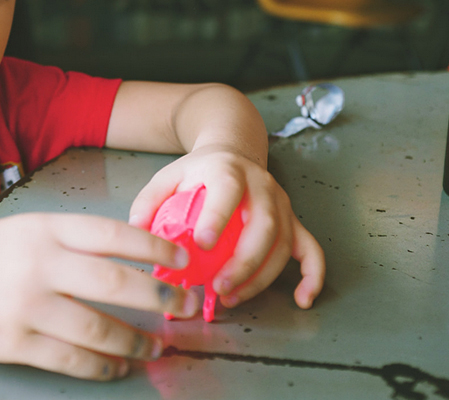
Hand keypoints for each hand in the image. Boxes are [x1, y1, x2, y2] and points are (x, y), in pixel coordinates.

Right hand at [0, 214, 198, 380]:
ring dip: (137, 342)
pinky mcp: (13, 342)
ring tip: (155, 346)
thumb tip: (132, 260)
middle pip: (117, 284)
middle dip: (162, 297)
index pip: (113, 235)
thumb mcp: (26, 229)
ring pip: (100, 329)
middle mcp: (38, 264)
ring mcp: (26, 306)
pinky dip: (102, 366)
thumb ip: (72, 241)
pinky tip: (116, 365)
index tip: (183, 259)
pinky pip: (71, 360)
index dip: (156, 247)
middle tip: (186, 306)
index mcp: (45, 229)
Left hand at [127, 145, 324, 310]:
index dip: (218, 216)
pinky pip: (310, 249)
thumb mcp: (169, 175)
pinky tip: (302, 299)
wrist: (233, 149)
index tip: (202, 243)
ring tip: (234, 297)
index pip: (228, 190)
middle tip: (219, 287)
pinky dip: (312, 275)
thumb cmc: (199, 170)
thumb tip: (135, 229)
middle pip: (263, 224)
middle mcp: (261, 185)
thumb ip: (149, 200)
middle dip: (244, 261)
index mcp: (227, 170)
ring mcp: (281, 204)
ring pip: (283, 243)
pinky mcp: (293, 220)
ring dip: (262, 276)